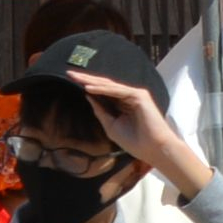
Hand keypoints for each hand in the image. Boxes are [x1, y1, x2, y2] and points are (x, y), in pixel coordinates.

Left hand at [73, 67, 208, 196]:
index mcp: (122, 104)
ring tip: (75, 78)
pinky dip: (102, 89)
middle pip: (104, 85)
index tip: (71, 81)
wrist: (152, 149)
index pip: (102, 92)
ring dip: (92, 81)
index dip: (87, 86)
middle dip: (86, 79)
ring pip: (109, 85)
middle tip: (69, 73)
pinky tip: (89, 88)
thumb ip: (100, 111)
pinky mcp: (139, 95)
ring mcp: (134, 94)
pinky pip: (117, 90)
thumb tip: (88, 96)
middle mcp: (128, 96)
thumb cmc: (135, 141)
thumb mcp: (111, 126)